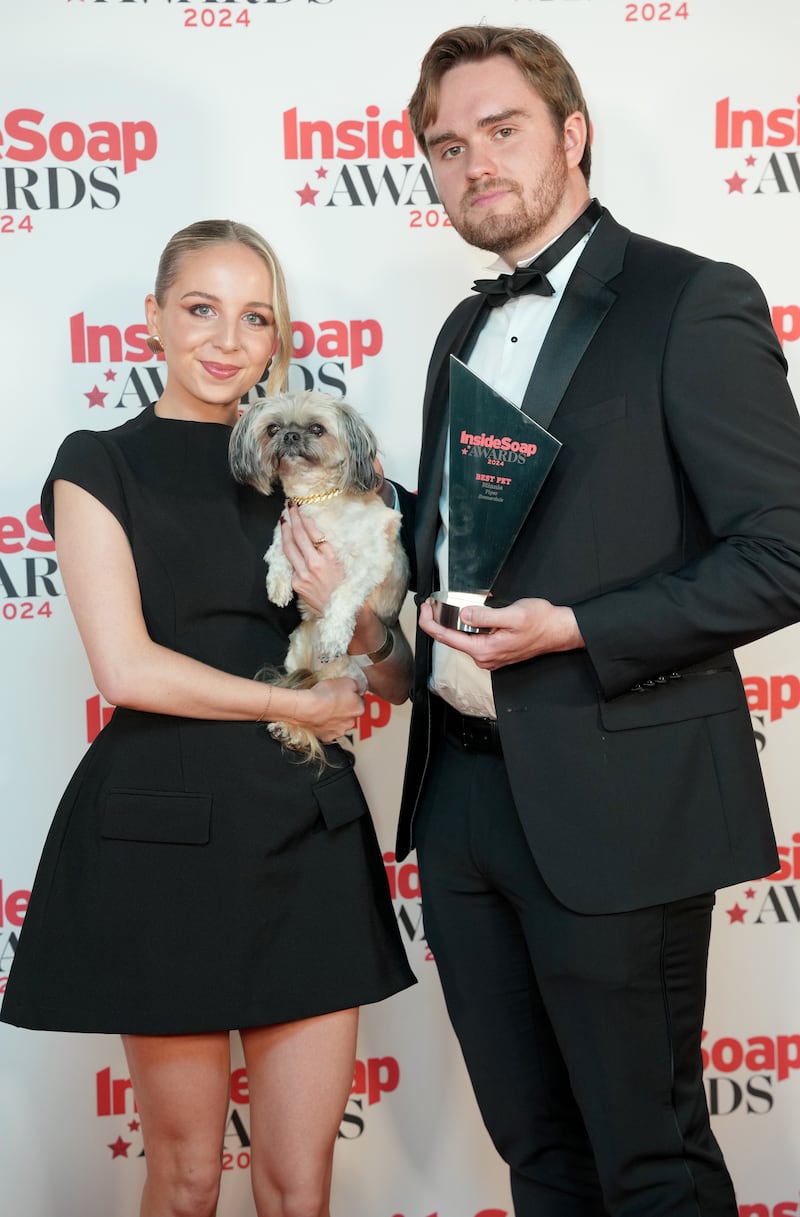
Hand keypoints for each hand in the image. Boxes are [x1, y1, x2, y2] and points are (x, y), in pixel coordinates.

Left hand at [281, 503, 344, 613]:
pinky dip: (290, 552)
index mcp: (330, 557)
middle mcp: (315, 564)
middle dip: (293, 519)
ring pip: (289, 548)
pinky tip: (288, 543)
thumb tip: (316, 534)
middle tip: (289, 507)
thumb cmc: (347, 586)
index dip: (305, 519)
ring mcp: (303, 574)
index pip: (312, 532)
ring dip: (285, 532)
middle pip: (298, 536)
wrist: (343, 611)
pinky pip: (291, 564)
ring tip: (284, 520)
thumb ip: (329, 549)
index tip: (301, 509)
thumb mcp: (343, 563)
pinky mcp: (297, 583)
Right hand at [293, 677, 365, 740]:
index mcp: (359, 708)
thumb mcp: (347, 681)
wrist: (307, 708)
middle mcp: (351, 722)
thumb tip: (361, 687)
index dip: (351, 695)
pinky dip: (324, 725)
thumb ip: (358, 685)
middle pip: (350, 714)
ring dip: (334, 717)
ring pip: (339, 723)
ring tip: (324, 708)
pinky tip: (319, 717)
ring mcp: (339, 731)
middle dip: (344, 708)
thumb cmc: (325, 694)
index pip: (360, 701)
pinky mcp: (326, 736)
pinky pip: (327, 730)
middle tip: (333, 699)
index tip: (344, 692)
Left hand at [418, 597, 584, 670]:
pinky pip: (474, 639)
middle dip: (439, 621)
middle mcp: (484, 657)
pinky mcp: (494, 651)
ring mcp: (489, 656)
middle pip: (451, 639)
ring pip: (462, 638)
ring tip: (451, 605)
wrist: (559, 631)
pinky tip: (471, 613)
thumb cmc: (541, 623)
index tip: (425, 607)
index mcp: (484, 650)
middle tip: (432, 603)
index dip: (429, 622)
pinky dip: (468, 625)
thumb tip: (464, 613)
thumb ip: (485, 616)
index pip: (446, 638)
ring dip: (454, 622)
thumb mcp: (513, 615)